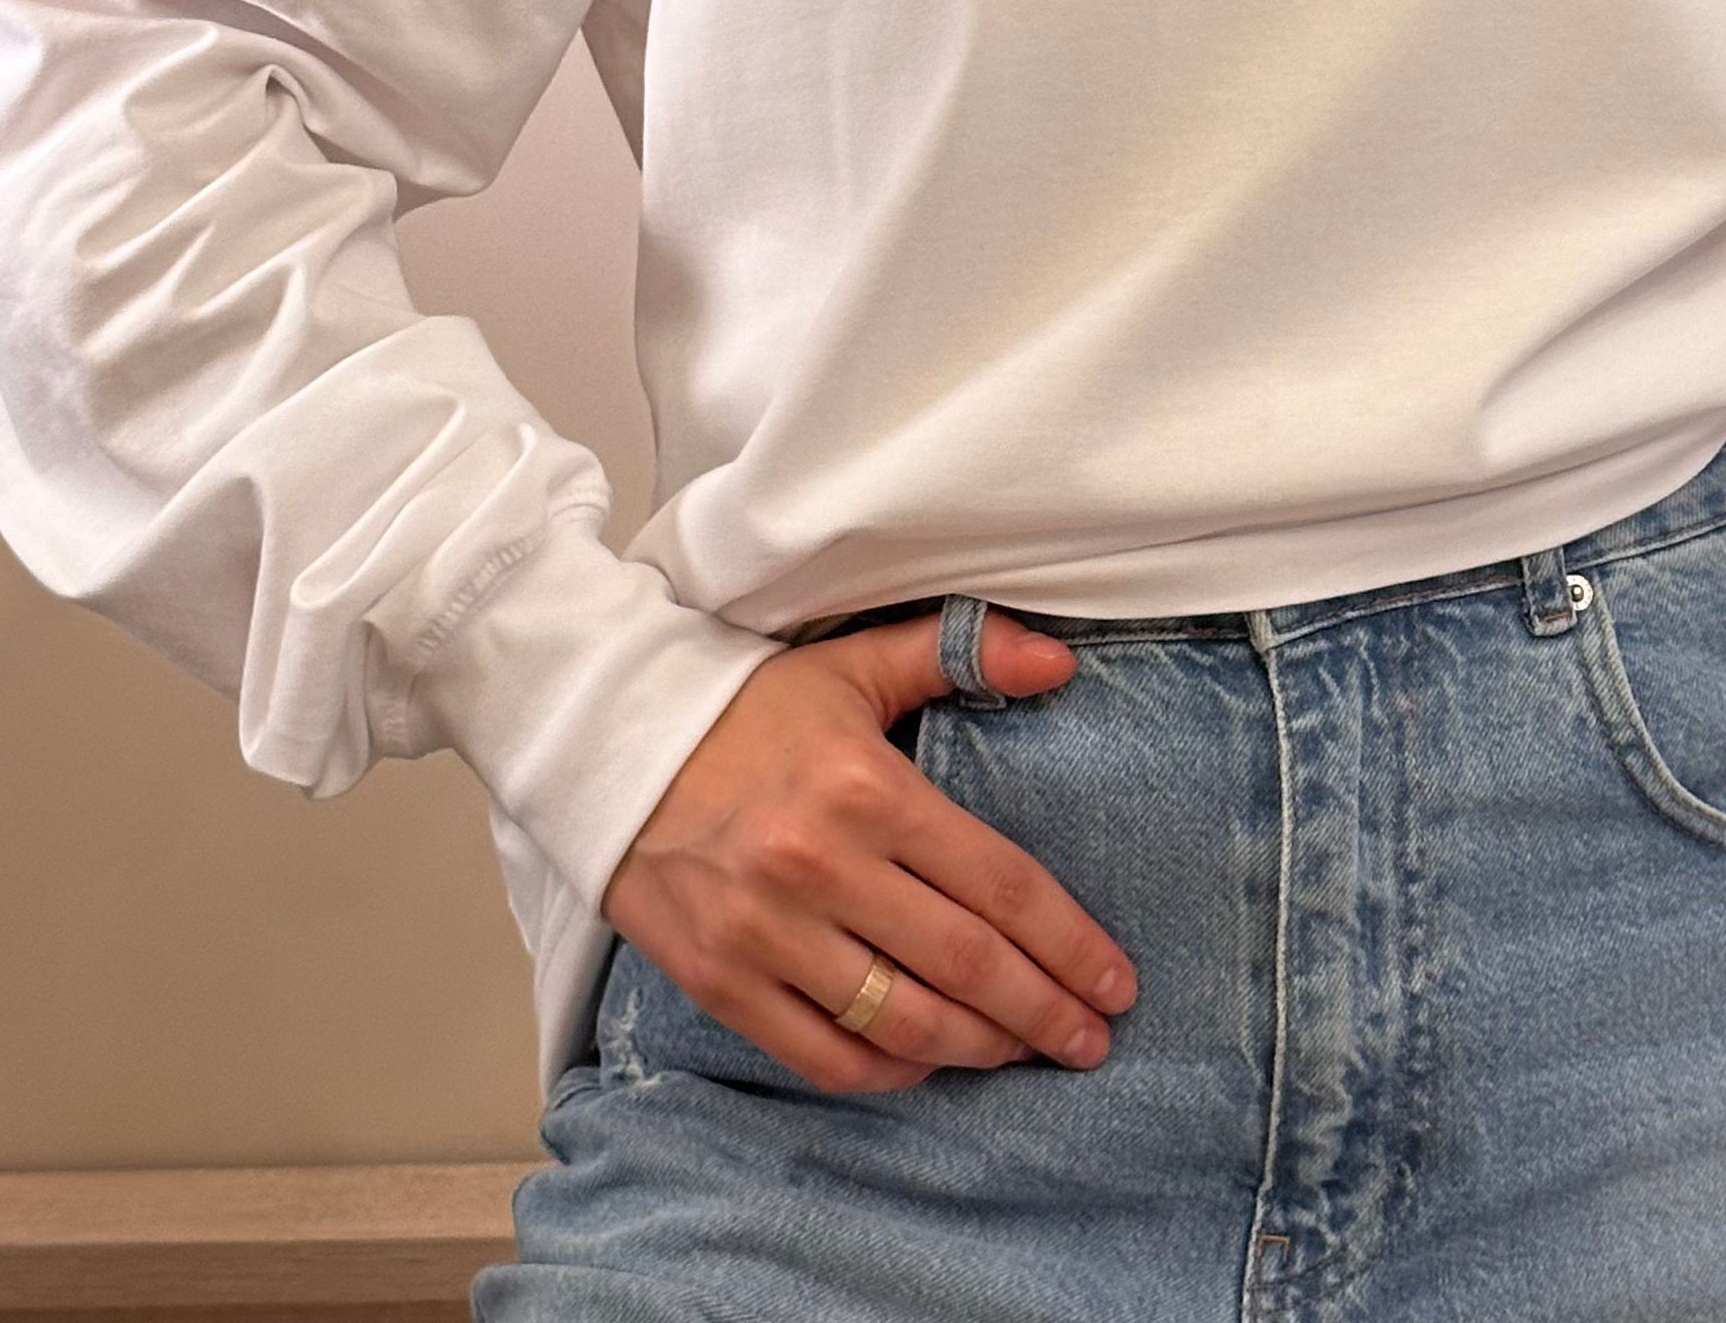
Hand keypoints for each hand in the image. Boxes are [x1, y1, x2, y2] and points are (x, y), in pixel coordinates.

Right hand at [599, 606, 1139, 1092]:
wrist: (610, 746)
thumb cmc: (745, 708)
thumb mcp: (853, 664)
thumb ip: (958, 654)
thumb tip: (1060, 666)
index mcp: (867, 790)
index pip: (997, 883)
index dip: (1067, 941)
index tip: (1115, 979)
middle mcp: (822, 868)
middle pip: (965, 964)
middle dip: (1043, 1011)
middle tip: (1092, 1039)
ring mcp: (768, 934)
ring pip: (901, 1022)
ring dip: (977, 1049)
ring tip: (1022, 1051)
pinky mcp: (721, 982)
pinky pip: (822, 1054)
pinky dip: (885, 1072)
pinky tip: (925, 1064)